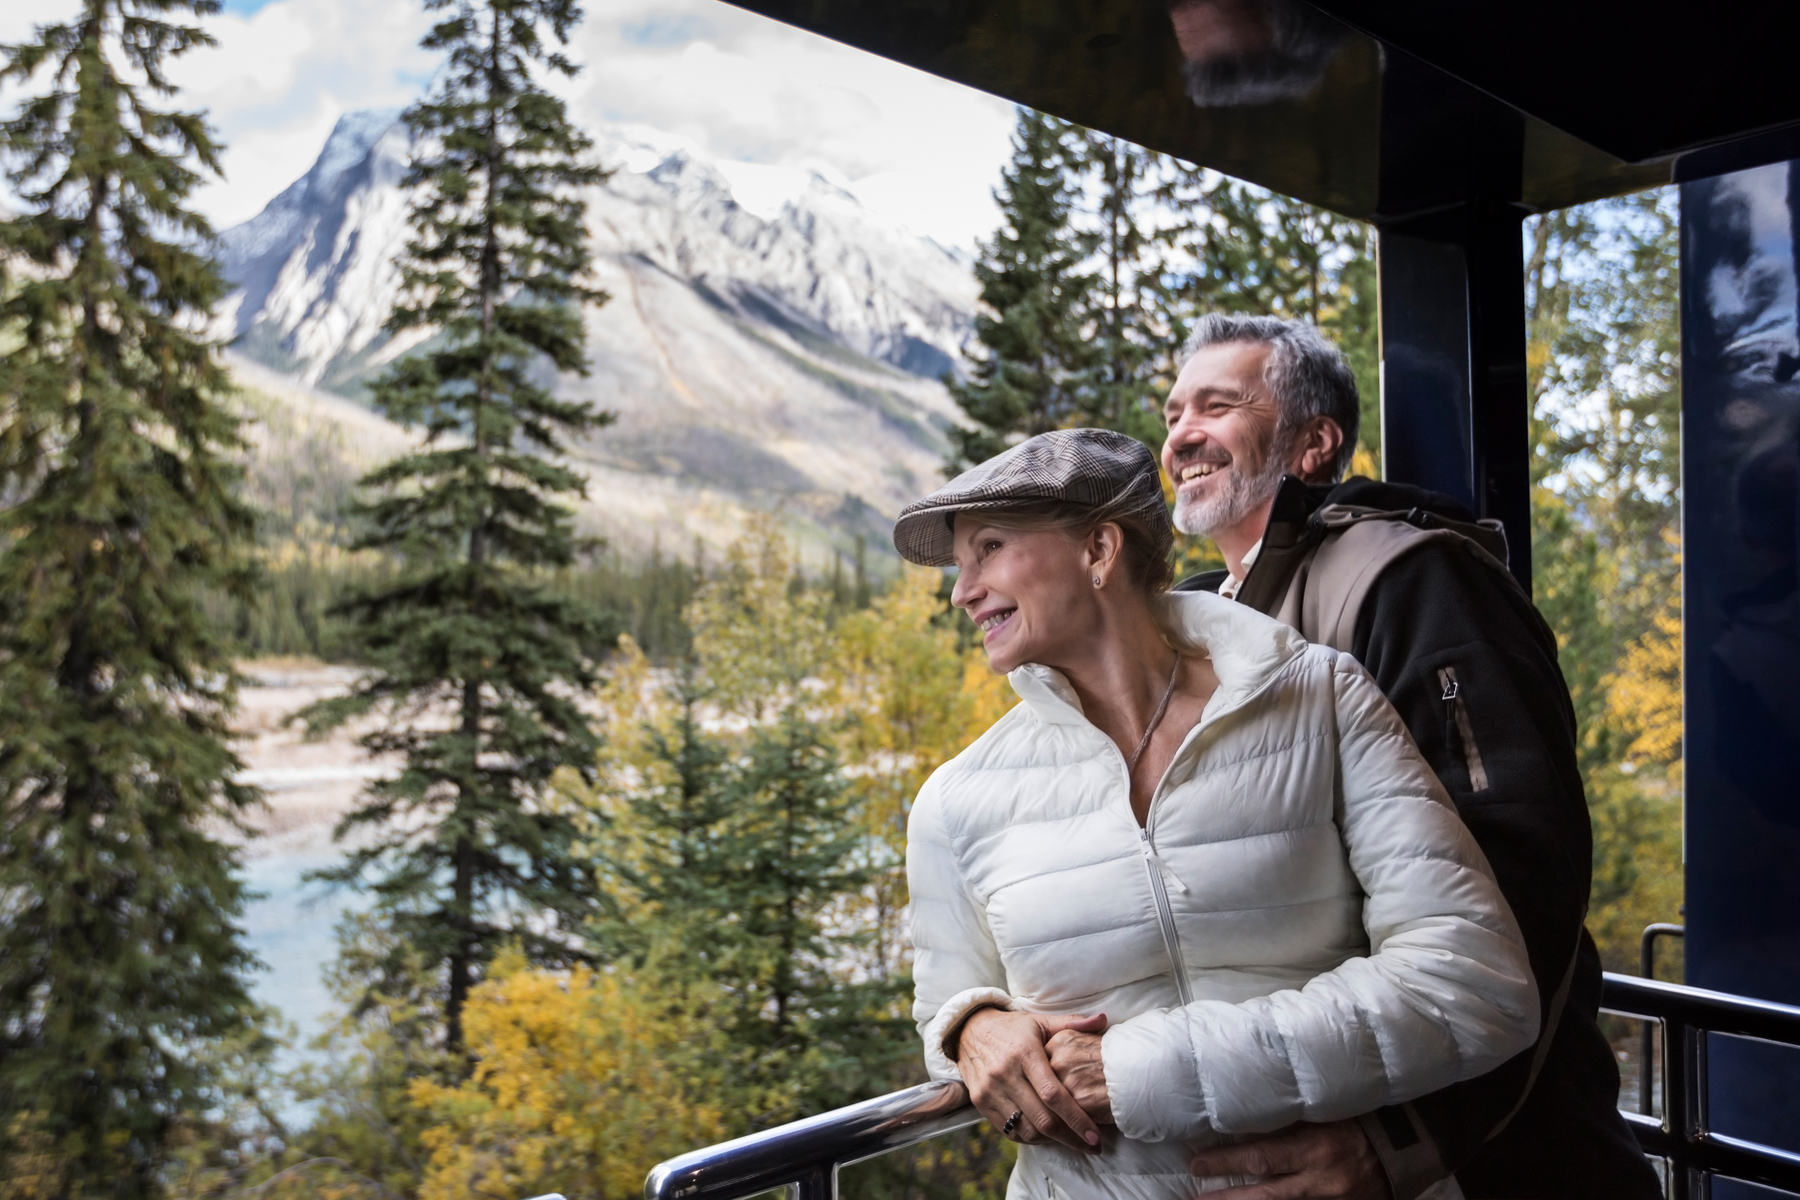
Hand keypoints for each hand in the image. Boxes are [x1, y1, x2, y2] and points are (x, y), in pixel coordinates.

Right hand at [955, 1008, 1106, 1153]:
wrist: (969, 1030)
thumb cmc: (1013, 1028)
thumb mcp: (1041, 1021)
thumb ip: (1073, 1023)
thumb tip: (1103, 1020)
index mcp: (1025, 1053)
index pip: (1053, 1094)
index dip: (1076, 1118)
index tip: (1095, 1136)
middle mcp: (1005, 1073)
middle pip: (1042, 1118)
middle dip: (1071, 1137)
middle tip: (1092, 1146)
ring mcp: (990, 1090)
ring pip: (1026, 1129)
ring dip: (1052, 1140)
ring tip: (1072, 1141)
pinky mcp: (980, 1102)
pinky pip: (1009, 1131)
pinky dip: (1030, 1138)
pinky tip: (1046, 1136)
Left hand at [1188, 1121, 1388, 1199]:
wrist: (1406, 1148)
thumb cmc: (1359, 1120)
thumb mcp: (1324, 1114)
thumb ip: (1290, 1122)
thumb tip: (1245, 1120)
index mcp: (1316, 1148)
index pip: (1262, 1157)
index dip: (1227, 1163)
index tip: (1196, 1163)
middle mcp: (1321, 1181)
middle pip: (1264, 1195)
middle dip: (1226, 1199)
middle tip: (1193, 1198)